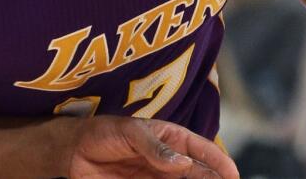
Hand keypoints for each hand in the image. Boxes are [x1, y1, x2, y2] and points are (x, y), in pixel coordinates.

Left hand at [69, 117, 238, 178]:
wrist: (72, 151)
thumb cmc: (101, 133)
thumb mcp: (128, 131)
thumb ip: (154, 146)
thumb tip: (182, 162)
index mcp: (170, 137)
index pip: (201, 149)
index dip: (220, 162)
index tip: (233, 174)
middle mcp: (169, 160)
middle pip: (199, 173)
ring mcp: (158, 177)